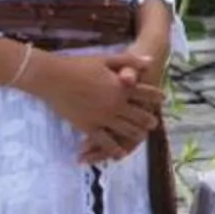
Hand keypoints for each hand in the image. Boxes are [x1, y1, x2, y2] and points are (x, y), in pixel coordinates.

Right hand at [26, 53, 155, 164]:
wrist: (53, 77)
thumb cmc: (78, 65)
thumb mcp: (106, 59)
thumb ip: (129, 61)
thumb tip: (150, 61)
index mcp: (122, 87)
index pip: (146, 93)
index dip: (155, 96)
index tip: (161, 99)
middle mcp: (116, 104)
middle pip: (140, 116)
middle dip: (149, 120)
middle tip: (154, 123)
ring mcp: (103, 117)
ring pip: (126, 130)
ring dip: (137, 134)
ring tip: (142, 136)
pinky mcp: (88, 126)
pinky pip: (105, 141)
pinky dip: (114, 149)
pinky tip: (120, 153)